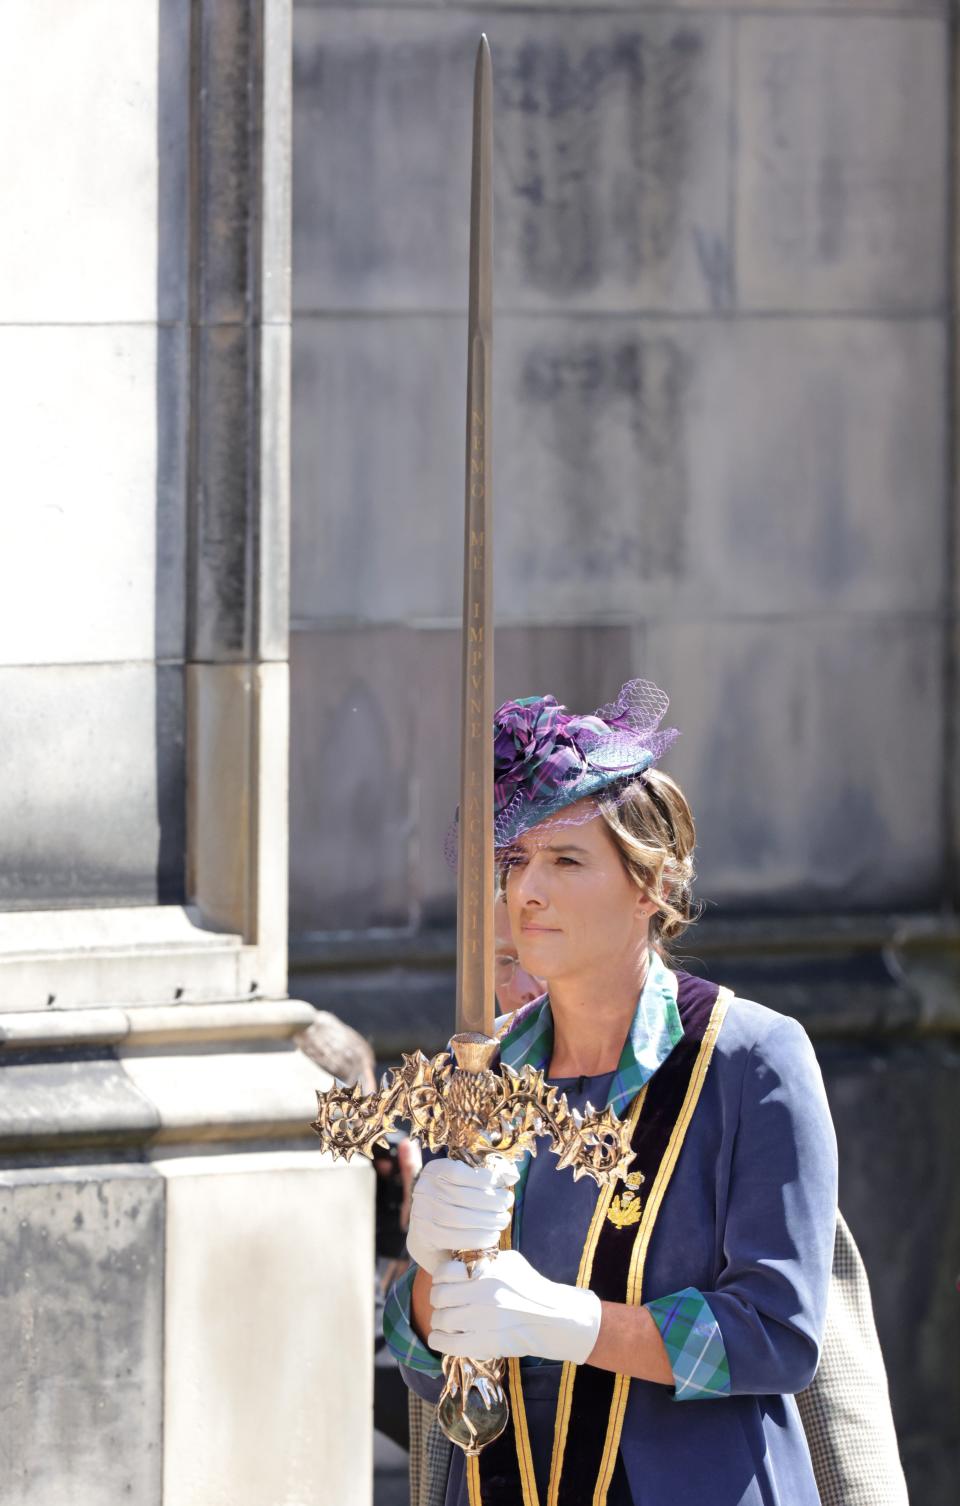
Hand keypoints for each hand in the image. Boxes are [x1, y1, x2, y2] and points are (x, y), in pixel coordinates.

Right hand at [406, 1156, 518, 1276]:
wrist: (428, 1237)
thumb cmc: (453, 1204)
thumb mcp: (465, 1184)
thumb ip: (485, 1178)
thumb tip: (513, 1175)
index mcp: (433, 1171)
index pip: (456, 1172)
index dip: (482, 1178)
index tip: (500, 1185)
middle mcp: (422, 1191)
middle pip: (461, 1195)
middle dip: (491, 1200)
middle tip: (507, 1204)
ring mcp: (421, 1215)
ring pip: (459, 1217)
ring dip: (488, 1220)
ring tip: (503, 1220)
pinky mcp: (425, 1238)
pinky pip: (455, 1237)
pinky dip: (478, 1237)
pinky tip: (492, 1235)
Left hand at [428, 1249, 601, 1364]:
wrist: (555, 1318)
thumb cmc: (531, 1288)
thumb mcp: (510, 1262)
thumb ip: (483, 1260)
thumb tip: (457, 1261)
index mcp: (488, 1270)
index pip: (445, 1272)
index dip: (441, 1279)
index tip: (445, 1283)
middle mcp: (483, 1293)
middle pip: (439, 1296)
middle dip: (438, 1300)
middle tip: (445, 1303)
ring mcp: (483, 1320)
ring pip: (441, 1319)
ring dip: (439, 1321)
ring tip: (447, 1321)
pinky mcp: (485, 1344)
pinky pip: (448, 1344)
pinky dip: (439, 1340)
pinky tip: (442, 1338)